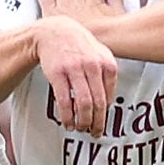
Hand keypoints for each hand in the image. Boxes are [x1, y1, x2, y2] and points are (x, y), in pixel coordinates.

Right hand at [34, 13, 121, 138]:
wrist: (54, 31)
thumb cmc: (78, 45)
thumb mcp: (99, 54)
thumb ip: (106, 75)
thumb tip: (108, 103)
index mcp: (107, 63)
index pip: (109, 97)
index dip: (105, 114)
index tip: (101, 124)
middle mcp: (93, 66)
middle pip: (99, 103)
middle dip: (97, 123)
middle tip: (94, 133)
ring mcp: (74, 69)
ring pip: (83, 104)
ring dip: (83, 122)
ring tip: (80, 128)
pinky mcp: (57, 73)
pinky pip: (64, 101)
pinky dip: (67, 116)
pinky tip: (67, 122)